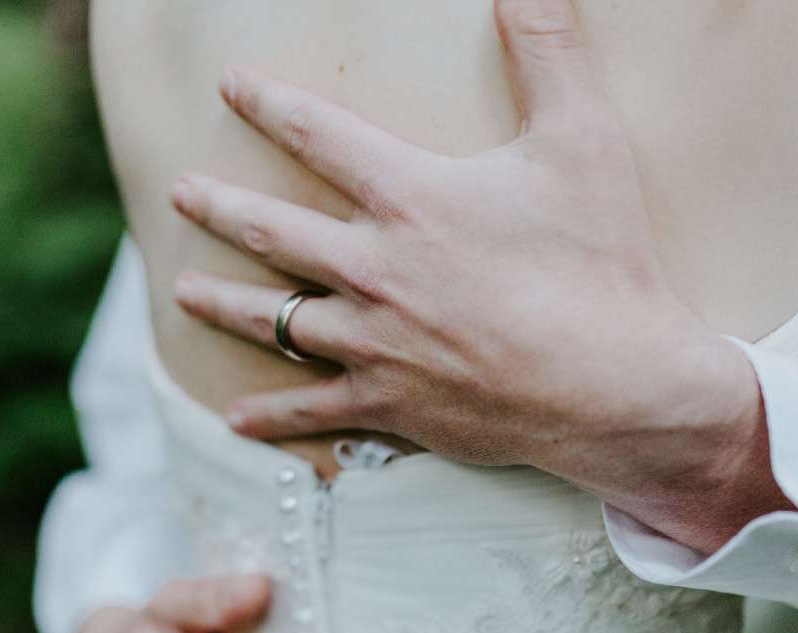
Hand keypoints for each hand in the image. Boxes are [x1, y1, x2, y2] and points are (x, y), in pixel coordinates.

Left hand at [170, 0, 787, 553]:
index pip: (320, 136)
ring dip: (224, 304)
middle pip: (273, 231)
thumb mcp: (583, 141)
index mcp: (410, 200)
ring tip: (184, 291)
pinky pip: (314, 408)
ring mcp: (376, 343)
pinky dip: (273, 414)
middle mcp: (375, 270)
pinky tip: (236, 417)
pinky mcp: (391, 404)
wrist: (617, 383)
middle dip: (219, 206)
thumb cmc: (601, 262)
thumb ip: (548, 50)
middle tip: (180, 193)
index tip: (231, 85)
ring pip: (276, 320)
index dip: (271, 103)